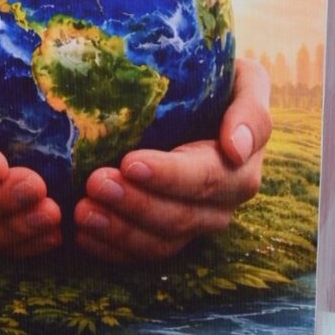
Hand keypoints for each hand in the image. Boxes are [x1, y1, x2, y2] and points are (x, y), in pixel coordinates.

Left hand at [73, 57, 272, 264]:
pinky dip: (112, 248)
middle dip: (135, 202)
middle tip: (95, 182)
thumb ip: (250, 109)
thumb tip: (237, 148)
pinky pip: (143, 254)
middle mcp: (224, 202)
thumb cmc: (221, 80)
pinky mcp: (171, 235)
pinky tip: (83, 234)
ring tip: (83, 212)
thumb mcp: (246, 80)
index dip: (168, 176)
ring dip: (119, 230)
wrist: (205, 96)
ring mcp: (197, 223)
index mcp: (242, 166)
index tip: (130, 163)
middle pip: (179, 216)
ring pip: (160, 242)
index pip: (205, 178)